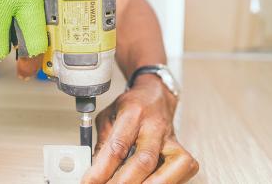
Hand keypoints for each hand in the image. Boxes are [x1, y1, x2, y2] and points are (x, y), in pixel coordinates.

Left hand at [82, 75, 198, 183]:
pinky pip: (181, 171)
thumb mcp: (108, 118)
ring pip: (170, 168)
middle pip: (144, 160)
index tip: (89, 182)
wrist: (156, 96)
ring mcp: (171, 140)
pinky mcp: (182, 152)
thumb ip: (101, 144)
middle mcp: (155, 127)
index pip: (117, 146)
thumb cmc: (131, 107)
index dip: (102, 169)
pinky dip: (164, 182)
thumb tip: (94, 172)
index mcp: (133, 113)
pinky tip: (148, 182)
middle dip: (124, 182)